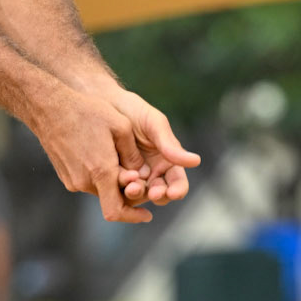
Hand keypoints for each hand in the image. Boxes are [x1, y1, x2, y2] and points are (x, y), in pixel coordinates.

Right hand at [36, 89, 196, 224]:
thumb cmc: (87, 112)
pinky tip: (101, 154)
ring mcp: (72, 180)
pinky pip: (88, 182)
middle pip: (111, 199)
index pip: (116, 211)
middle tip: (139, 177)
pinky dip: (99, 177)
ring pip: (100, 190)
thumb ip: (133, 155)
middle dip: (126, 192)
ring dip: (112, 182)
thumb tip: (142, 174)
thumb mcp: (121, 126)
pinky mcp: (65, 176)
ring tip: (118, 159)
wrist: (49, 107)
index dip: (133, 216)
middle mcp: (84, 181)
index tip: (147, 214)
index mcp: (101, 171)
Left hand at [102, 88, 199, 209]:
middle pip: (159, 195)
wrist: (104, 103)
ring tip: (132, 186)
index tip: (173, 192)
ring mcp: (132, 178)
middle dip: (157, 195)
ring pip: (139, 196)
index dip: (177, 190)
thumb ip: (170, 145)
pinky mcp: (113, 179)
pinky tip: (117, 181)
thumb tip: (196, 161)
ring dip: (137, 194)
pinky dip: (119, 190)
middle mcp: (152, 174)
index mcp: (168, 162)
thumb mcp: (154, 124)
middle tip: (152, 192)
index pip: (177, 183)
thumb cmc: (133, 111)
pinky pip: (118, 190)